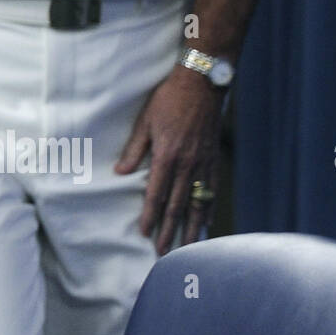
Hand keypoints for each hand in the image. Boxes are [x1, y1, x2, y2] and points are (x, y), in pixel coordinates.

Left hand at [115, 65, 223, 254]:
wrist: (202, 83)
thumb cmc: (168, 99)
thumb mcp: (145, 121)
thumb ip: (134, 149)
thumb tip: (121, 173)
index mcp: (167, 156)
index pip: (157, 194)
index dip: (150, 216)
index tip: (145, 233)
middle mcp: (188, 164)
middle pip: (177, 205)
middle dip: (170, 230)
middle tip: (163, 252)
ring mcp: (204, 163)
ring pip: (198, 203)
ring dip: (192, 227)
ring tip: (188, 247)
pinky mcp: (214, 159)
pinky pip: (212, 190)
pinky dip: (208, 209)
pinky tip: (205, 222)